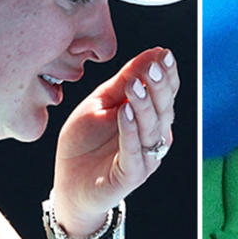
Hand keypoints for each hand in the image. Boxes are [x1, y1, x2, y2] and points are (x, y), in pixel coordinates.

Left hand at [51, 47, 178, 236]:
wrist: (69, 185)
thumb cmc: (85, 143)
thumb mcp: (101, 104)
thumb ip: (124, 82)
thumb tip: (153, 53)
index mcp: (150, 118)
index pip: (166, 94)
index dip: (167, 75)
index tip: (164, 54)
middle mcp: (154, 137)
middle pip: (164, 109)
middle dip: (160, 86)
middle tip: (154, 66)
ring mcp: (145, 157)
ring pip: (152, 129)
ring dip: (145, 106)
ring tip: (136, 85)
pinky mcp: (131, 175)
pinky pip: (134, 152)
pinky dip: (130, 131)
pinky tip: (125, 112)